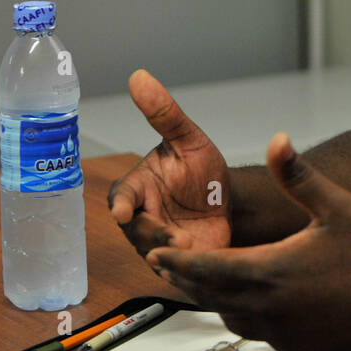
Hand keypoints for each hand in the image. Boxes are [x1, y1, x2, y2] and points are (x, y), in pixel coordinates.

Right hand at [108, 69, 232, 255]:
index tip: (122, 211)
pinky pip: (177, 275)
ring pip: (155, 256)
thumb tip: (139, 75)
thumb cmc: (200, 170)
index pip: (123, 196)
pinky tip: (198, 267)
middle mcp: (142, 219)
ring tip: (187, 249)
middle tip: (173, 238)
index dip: (122, 205)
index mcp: (139, 189)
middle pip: (137, 232)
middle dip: (152, 235)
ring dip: (168, 256)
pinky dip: (185, 273)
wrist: (228, 204)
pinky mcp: (180, 267)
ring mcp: (158, 246)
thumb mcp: (188, 139)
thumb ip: (164, 113)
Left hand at [145, 132, 350, 350]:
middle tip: (166, 266)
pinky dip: (242, 315)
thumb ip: (299, 176)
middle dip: (185, 278)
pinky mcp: (297, 346)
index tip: (156, 253)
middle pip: (210, 294)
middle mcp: (270, 307)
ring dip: (212, 298)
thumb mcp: (339, 207)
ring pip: (230, 316)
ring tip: (204, 282)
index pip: (207, 266)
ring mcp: (282, 332)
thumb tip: (279, 141)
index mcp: (272, 271)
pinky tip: (250, 303)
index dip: (177, 259)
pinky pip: (256, 331)